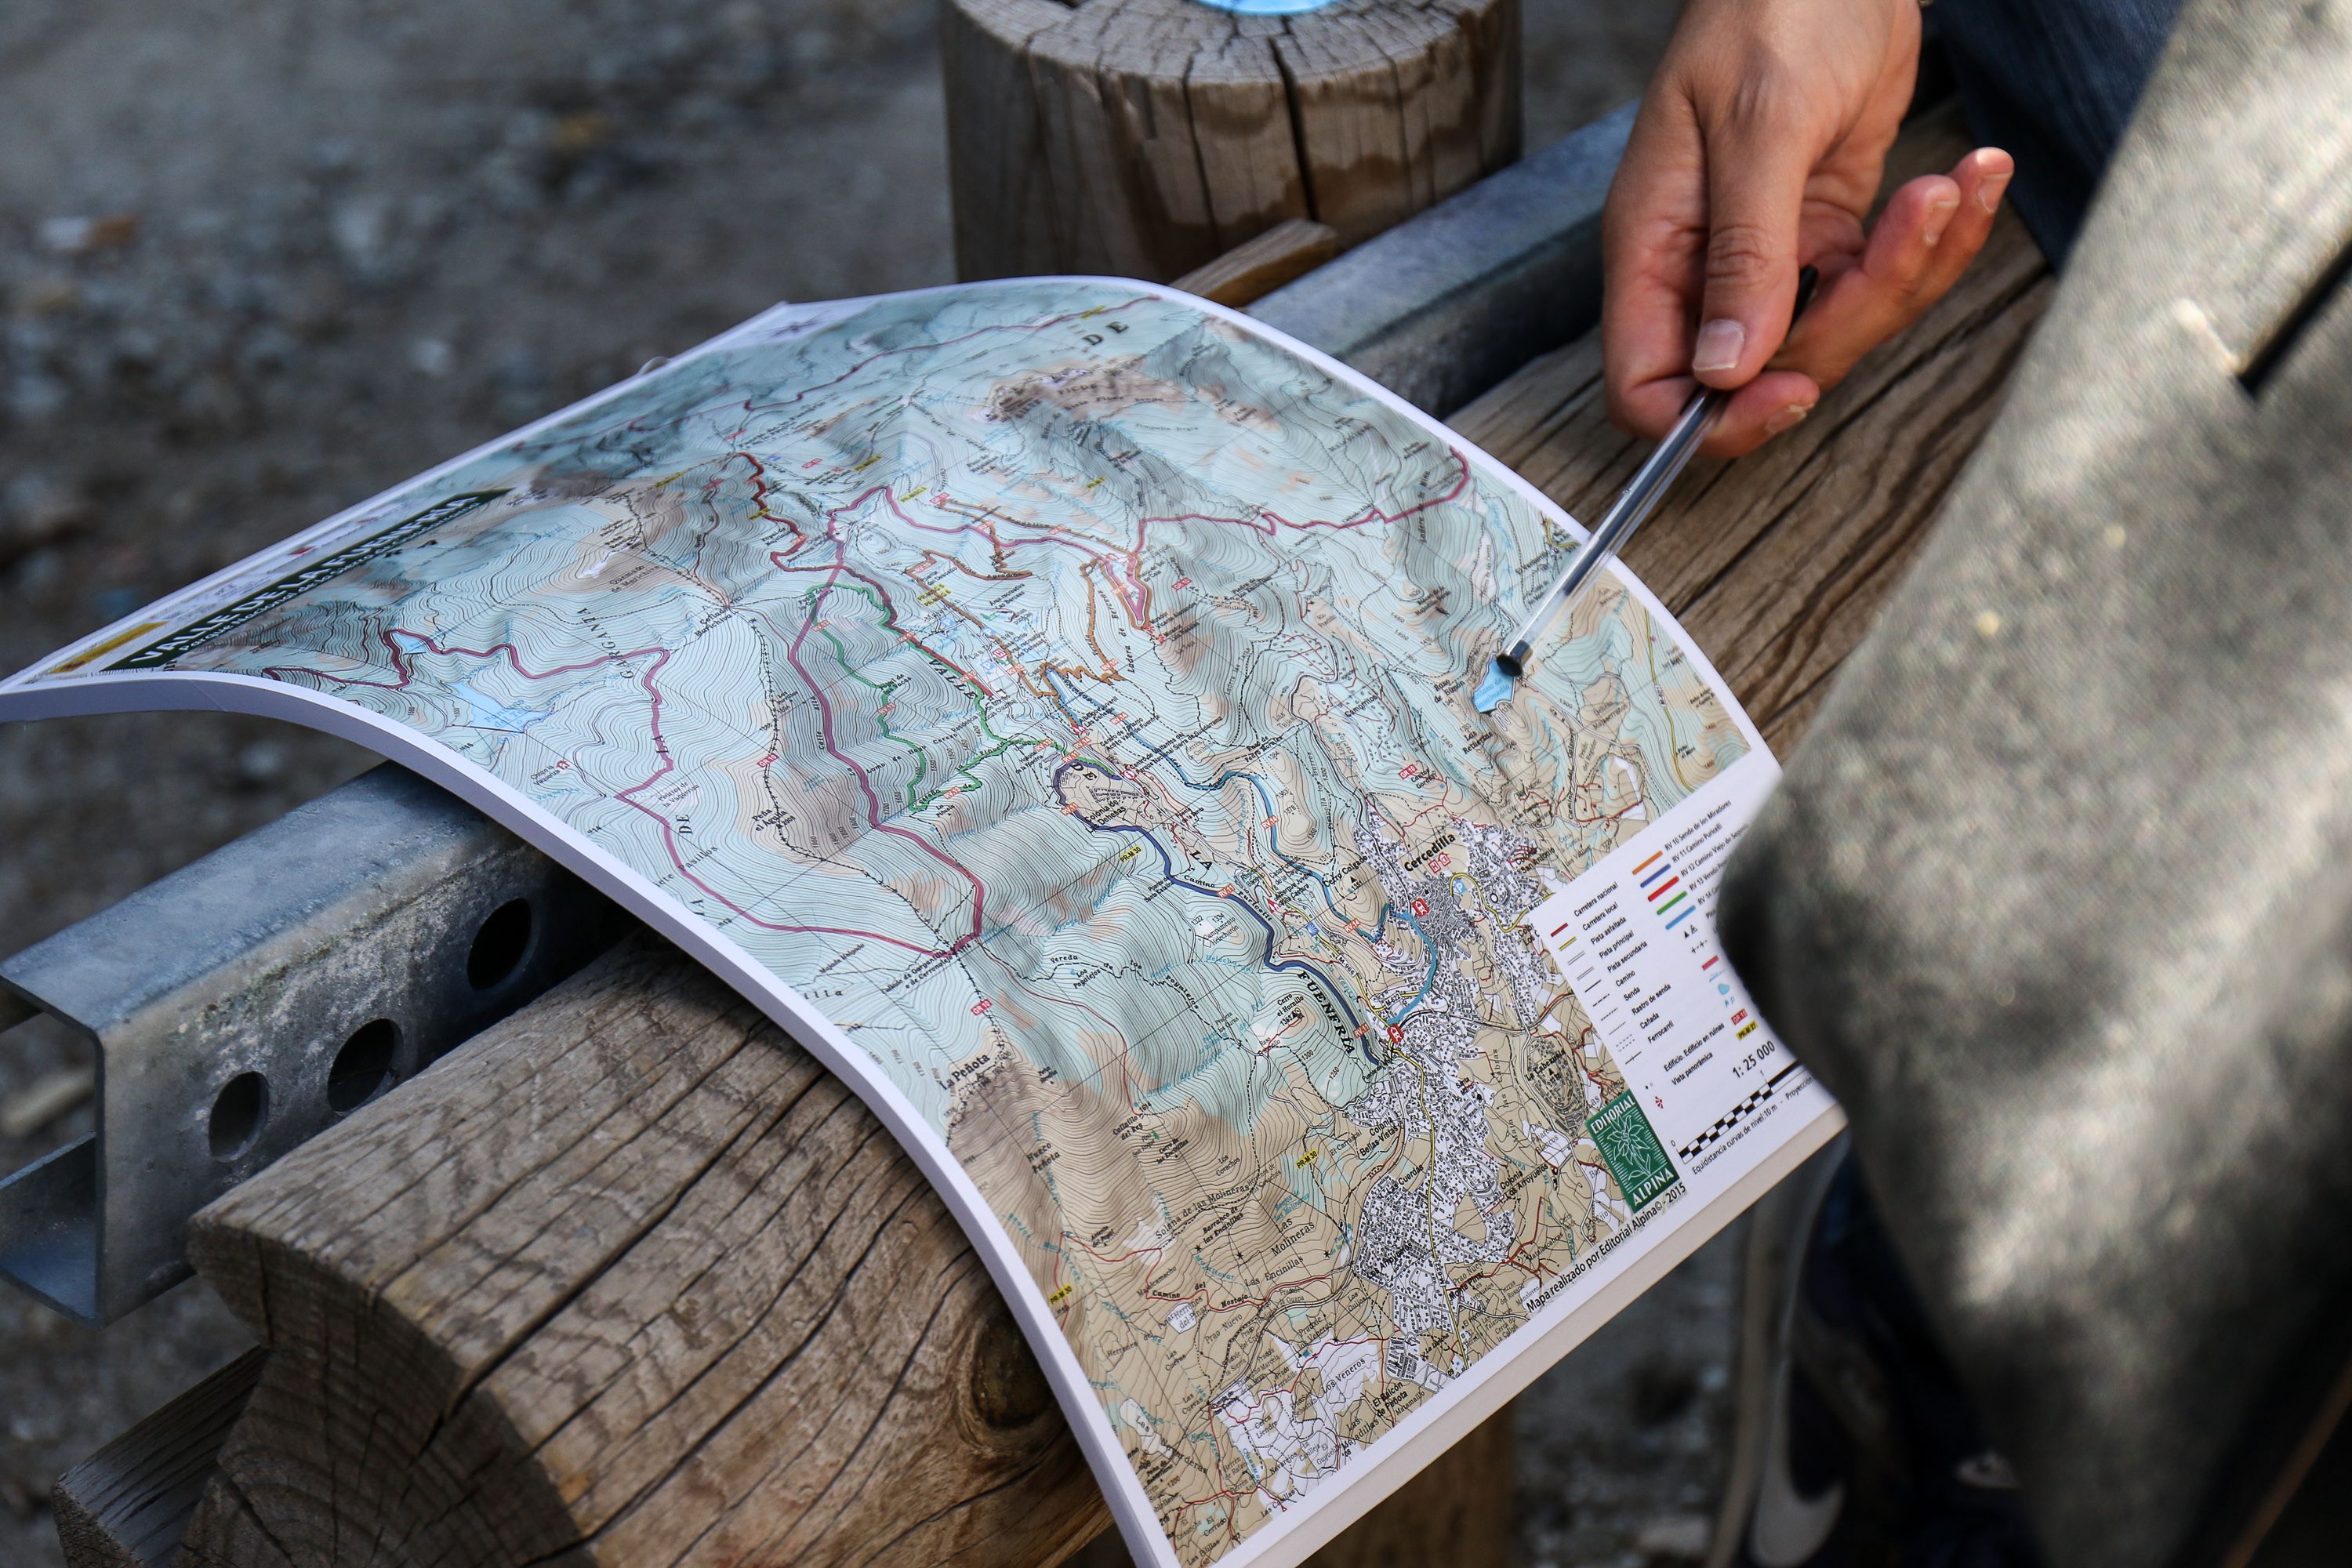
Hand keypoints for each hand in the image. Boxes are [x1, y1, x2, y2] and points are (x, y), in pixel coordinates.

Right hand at [1602, 0, 2013, 456]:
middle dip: (1854, 319)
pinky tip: (1971, 177)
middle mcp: (1704, 266)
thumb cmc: (1771, 8)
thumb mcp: (1759, 125)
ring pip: (1840, 332)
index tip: (1790, 386)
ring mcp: (1772, 255)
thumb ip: (1745, 253)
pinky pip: (1886, 279)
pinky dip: (1942, 240)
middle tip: (1909, 231)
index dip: (1712, 415)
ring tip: (1953, 183)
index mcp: (1654, 247)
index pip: (1649, 386)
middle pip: (1765, 372)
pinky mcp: (1833, 233)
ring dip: (1914, 269)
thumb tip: (1727, 369)